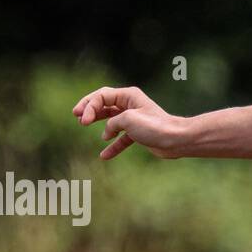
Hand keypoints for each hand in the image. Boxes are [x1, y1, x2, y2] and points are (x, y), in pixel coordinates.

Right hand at [71, 85, 185, 159]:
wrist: (176, 140)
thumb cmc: (154, 127)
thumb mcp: (127, 120)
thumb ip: (112, 122)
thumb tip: (107, 132)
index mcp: (128, 96)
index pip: (102, 96)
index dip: (89, 106)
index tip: (82, 121)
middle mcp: (131, 104)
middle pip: (104, 103)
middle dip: (90, 109)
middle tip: (76, 115)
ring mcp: (134, 119)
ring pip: (111, 119)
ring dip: (98, 122)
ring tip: (83, 125)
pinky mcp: (139, 133)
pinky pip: (121, 138)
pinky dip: (113, 145)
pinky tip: (104, 155)